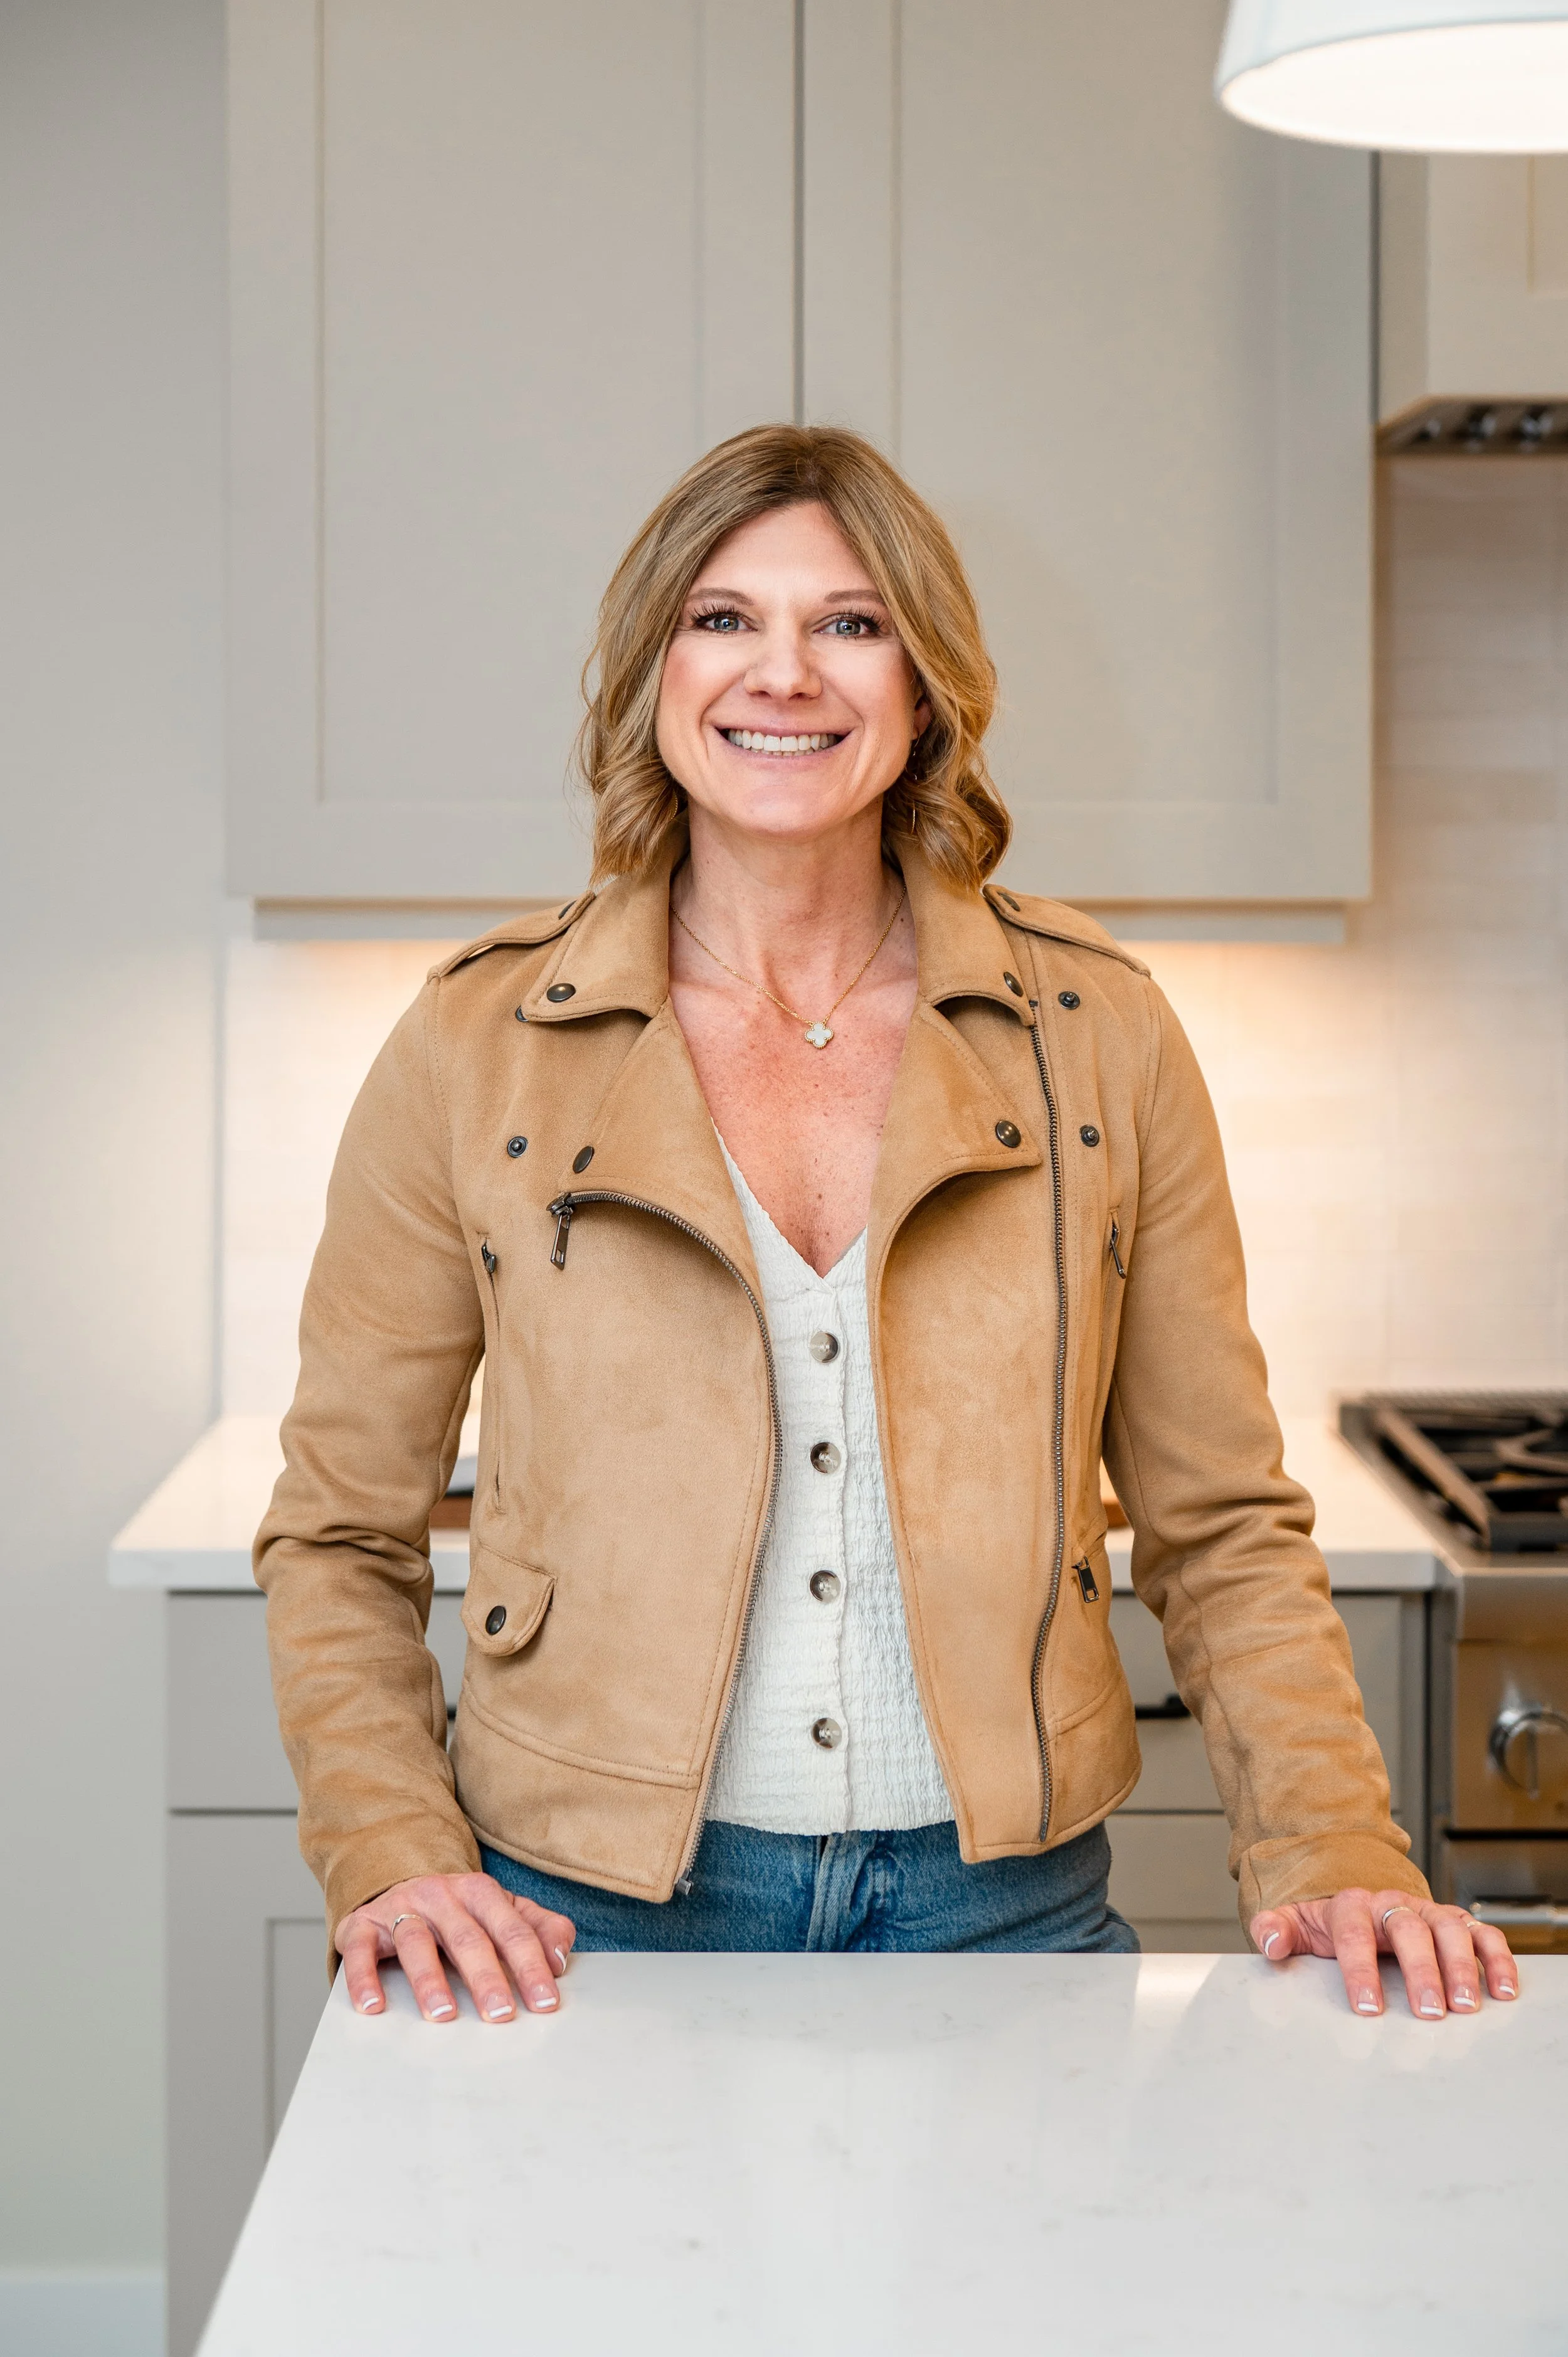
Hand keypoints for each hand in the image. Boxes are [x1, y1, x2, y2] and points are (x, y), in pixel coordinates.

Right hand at [337, 1872, 576, 2023]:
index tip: (545, 2001)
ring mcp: (400, 1908)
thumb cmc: (458, 1910)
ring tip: (443, 2015)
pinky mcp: (361, 1924)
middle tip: (501, 2014)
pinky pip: (360, 1950)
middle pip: (467, 1938)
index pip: (512, 1931)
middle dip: (486, 1977)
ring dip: (429, 1980)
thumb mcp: (502, 1911)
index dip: (530, 1965)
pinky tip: (373, 2006)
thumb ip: (539, 1928)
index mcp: (480, 1893)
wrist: (395, 1881)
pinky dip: (364, 1978)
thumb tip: (560, 1958)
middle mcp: (441, 1896)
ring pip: (416, 1942)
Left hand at [1250, 1888, 1516, 2018]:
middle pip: (1409, 1931)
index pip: (1354, 1934)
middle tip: (1430, 2012)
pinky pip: (1481, 1933)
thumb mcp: (1295, 1922)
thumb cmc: (1327, 1922)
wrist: (1355, 1897)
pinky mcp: (1454, 1922)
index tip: (1368, 2008)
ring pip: (1449, 1929)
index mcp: (1350, 1906)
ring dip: (1462, 1967)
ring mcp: (1426, 1912)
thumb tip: (1269, 1942)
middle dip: (1421, 1971)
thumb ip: (1276, 1930)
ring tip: (1467, 2006)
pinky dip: (1497, 1957)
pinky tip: (1504, 1989)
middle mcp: (1392, 1904)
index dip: (1361, 1970)